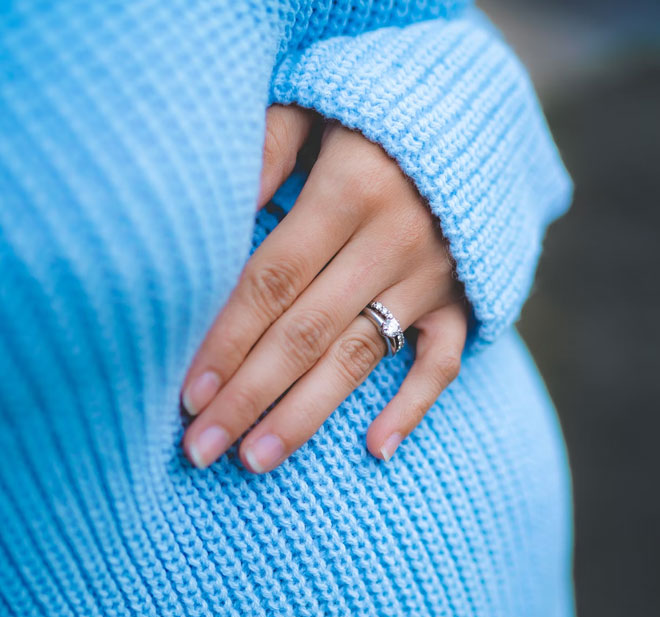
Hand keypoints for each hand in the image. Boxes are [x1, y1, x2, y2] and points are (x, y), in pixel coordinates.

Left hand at [181, 105, 468, 472]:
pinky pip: (443, 361)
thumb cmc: (374, 111)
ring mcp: (435, 276)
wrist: (479, 111)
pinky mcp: (465, 298)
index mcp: (350, 188)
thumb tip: (209, 213)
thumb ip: (266, 151)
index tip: (189, 396)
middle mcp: (394, 239)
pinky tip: (376, 449)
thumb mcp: (316, 104)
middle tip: (202, 449)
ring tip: (256, 460)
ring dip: (306, 414)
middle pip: (306, 333)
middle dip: (249, 395)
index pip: (272, 281)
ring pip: (360, 357)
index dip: (227, 341)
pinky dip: (412, 405)